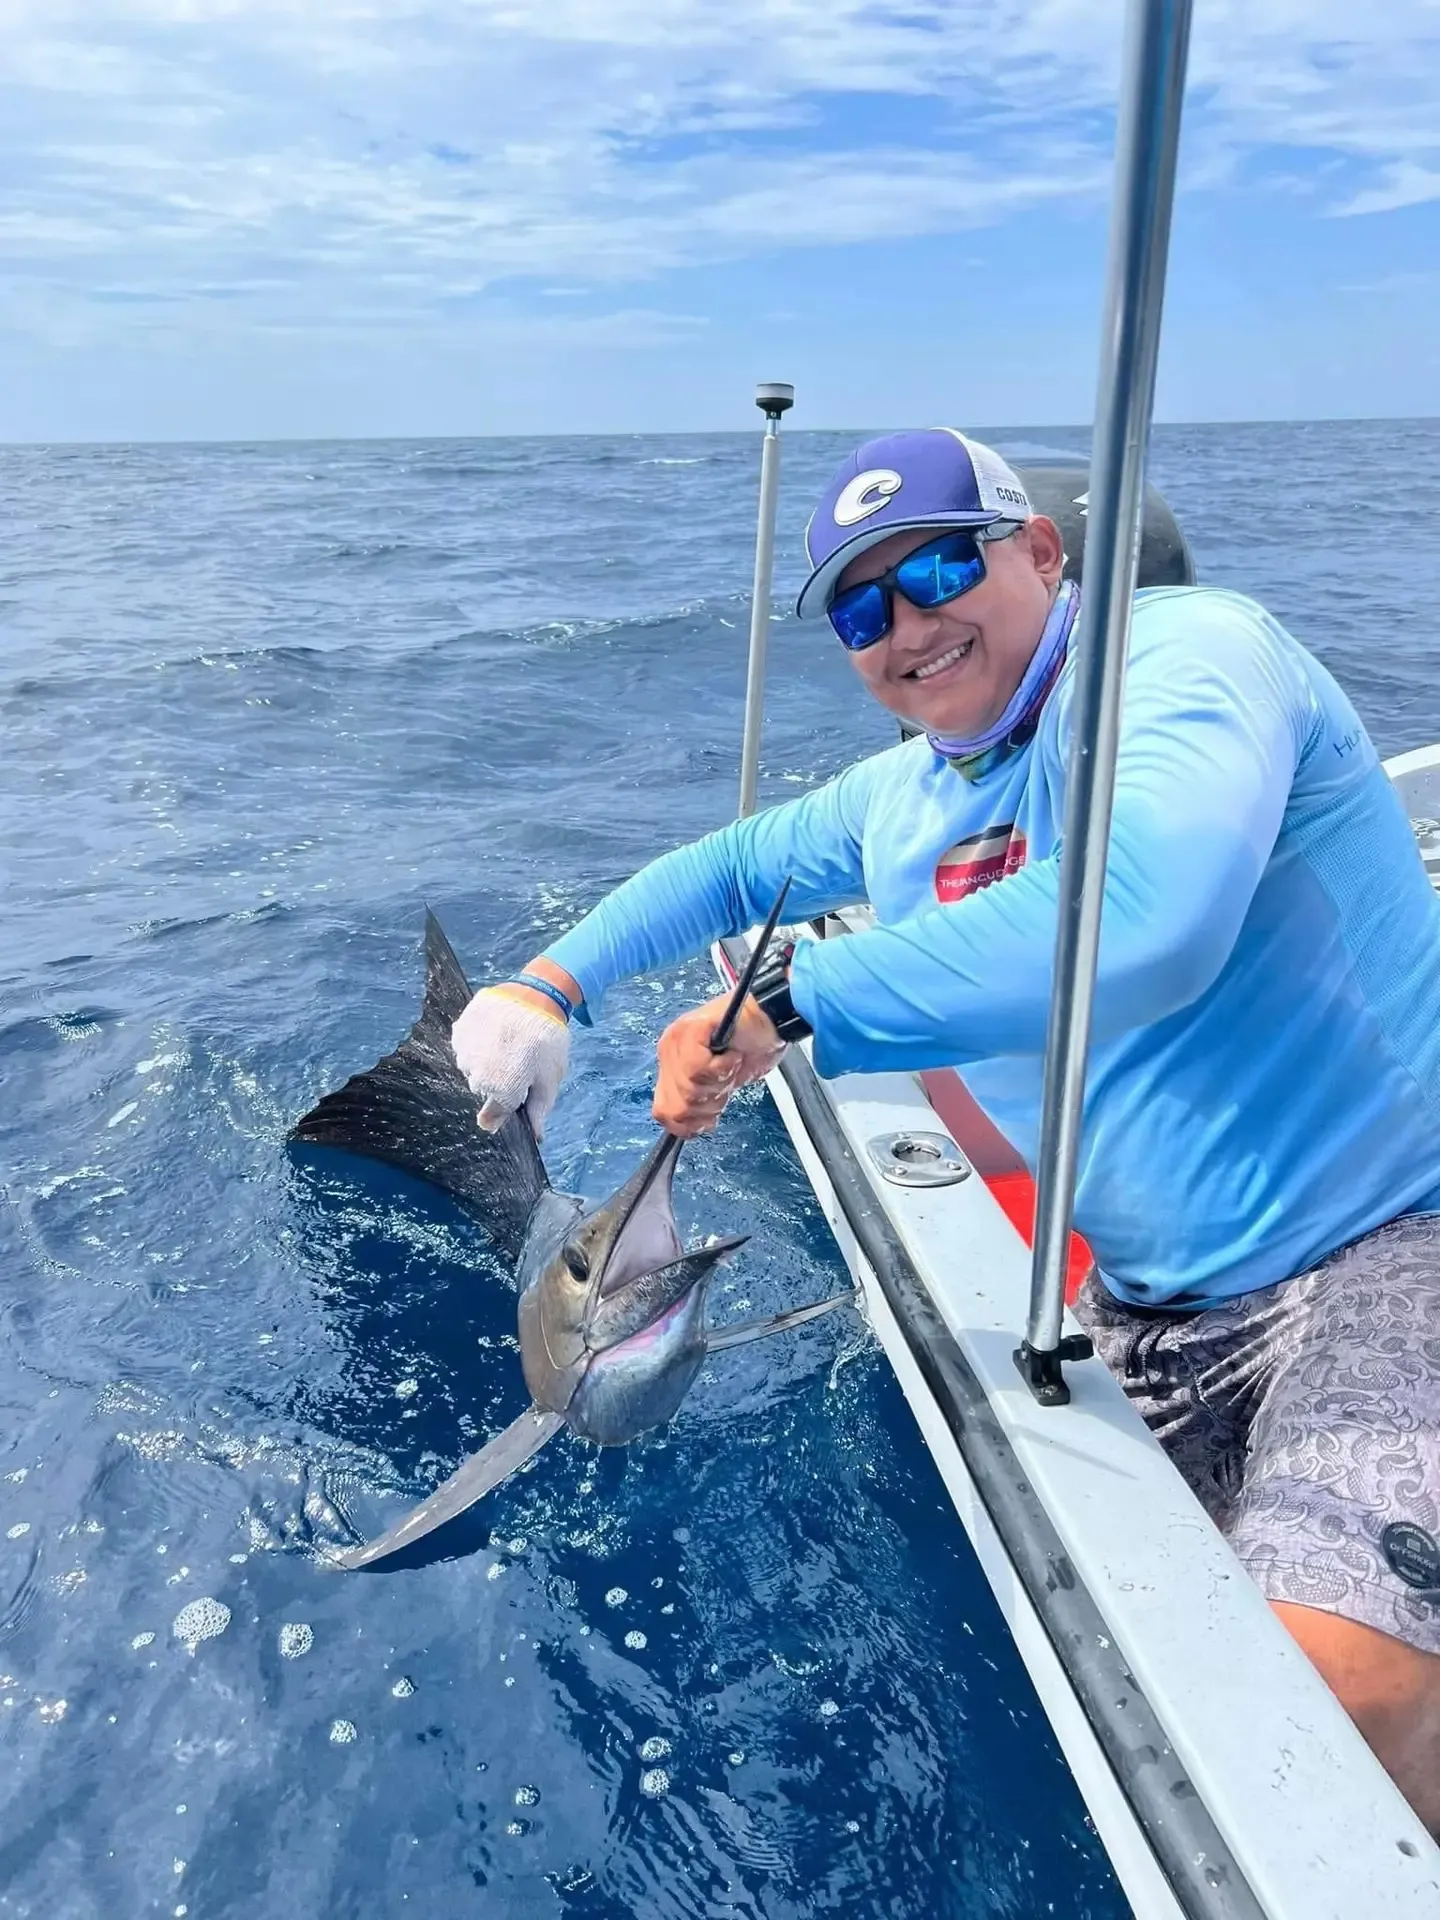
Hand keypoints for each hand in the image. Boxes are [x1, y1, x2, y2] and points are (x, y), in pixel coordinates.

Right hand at [451, 959, 581, 1139]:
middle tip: (519, 1063)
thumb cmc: (548, 1041)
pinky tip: (496, 1032)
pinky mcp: (459, 1030)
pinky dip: (477, 1042)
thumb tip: (535, 1138)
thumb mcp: (550, 1079)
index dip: (503, 1110)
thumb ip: (539, 1111)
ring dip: (486, 1061)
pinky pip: (465, 1046)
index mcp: (500, 1091)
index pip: (491, 1117)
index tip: (514, 1096)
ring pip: (472, 1068)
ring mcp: (465, 1051)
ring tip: (509, 1044)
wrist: (536, 995)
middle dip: (498, 1083)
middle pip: (483, 1090)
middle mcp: (476, 1075)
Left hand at [652, 991, 784, 1137]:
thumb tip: (683, 1127)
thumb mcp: (721, 1086)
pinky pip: (699, 1069)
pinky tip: (732, 1054)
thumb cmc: (753, 1047)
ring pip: (689, 1091)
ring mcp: (678, 1039)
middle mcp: (669, 1050)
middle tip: (726, 1082)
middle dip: (708, 1106)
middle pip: (676, 1108)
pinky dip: (724, 1069)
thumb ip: (698, 1103)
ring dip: (719, 1085)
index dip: (692, 1122)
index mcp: (672, 1065)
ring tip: (730, 1065)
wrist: (773, 1018)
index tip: (712, 1112)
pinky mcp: (693, 1029)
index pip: (665, 1113)